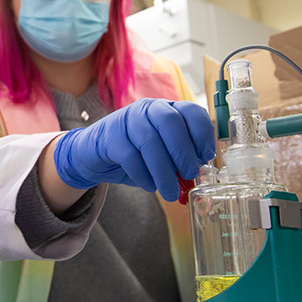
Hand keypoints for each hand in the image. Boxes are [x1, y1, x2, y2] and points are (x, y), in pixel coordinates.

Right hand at [52, 98, 215, 201]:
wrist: (95, 154)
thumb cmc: (136, 154)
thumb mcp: (163, 154)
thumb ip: (179, 159)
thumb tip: (198, 173)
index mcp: (166, 109)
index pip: (190, 111)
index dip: (202, 133)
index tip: (206, 156)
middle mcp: (148, 109)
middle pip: (170, 122)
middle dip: (183, 151)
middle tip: (189, 174)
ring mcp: (126, 120)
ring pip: (149, 141)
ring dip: (163, 170)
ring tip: (170, 191)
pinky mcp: (110, 136)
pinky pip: (129, 156)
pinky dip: (143, 174)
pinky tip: (149, 186)